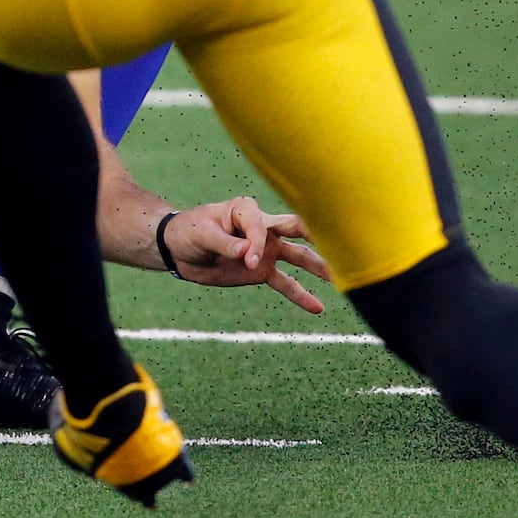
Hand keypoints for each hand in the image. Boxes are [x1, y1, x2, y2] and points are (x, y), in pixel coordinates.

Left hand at [161, 198, 329, 311]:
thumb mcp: (201, 234)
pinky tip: (318, 307)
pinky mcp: (261, 271)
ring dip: (318, 266)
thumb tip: (247, 254)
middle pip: (296, 229)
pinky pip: (285, 283)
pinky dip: (301, 295)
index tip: (247, 260)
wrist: (177, 250)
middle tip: (340, 242)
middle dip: (317, 236)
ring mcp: (266, 250)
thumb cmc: (188, 231)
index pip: (261, 226)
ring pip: (298, 257)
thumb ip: (224, 243)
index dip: (257, 243)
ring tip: (340, 278)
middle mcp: (262, 227)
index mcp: (246, 210)